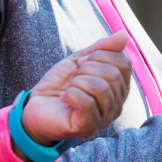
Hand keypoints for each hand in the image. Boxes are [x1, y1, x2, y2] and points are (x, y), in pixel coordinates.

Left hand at [18, 32, 132, 150]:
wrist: (36, 107)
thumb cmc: (60, 85)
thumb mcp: (79, 61)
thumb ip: (101, 49)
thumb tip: (124, 35)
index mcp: (118, 88)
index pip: (124, 63)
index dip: (100, 55)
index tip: (81, 62)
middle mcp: (117, 104)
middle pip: (113, 75)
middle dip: (87, 68)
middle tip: (74, 76)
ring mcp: (104, 118)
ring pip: (100, 88)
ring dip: (78, 82)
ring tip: (69, 88)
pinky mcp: (88, 127)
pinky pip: (87, 103)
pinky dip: (71, 94)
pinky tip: (64, 97)